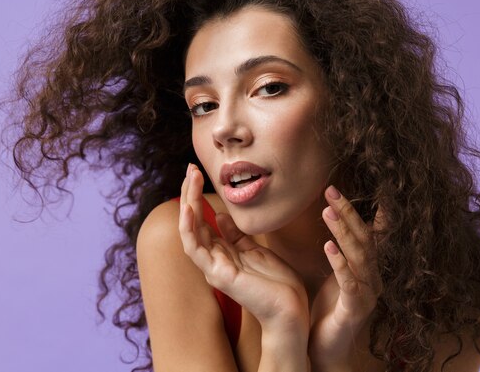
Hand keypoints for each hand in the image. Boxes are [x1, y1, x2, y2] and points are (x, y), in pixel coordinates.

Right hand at [178, 164, 309, 333]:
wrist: (291, 311)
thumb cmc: (278, 285)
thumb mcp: (256, 250)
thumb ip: (236, 236)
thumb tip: (221, 217)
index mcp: (223, 253)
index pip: (202, 220)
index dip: (198, 196)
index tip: (198, 173)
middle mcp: (213, 260)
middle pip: (193, 222)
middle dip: (191, 194)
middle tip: (190, 168)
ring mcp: (213, 268)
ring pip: (190, 232)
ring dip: (188, 203)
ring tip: (190, 179)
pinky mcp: (218, 275)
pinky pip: (196, 249)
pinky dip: (189, 228)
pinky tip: (189, 208)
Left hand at [309, 186, 384, 370]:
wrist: (325, 350)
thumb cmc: (328, 311)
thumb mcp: (335, 275)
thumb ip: (341, 250)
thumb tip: (337, 222)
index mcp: (368, 269)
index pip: (374, 234)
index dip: (375, 210)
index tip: (375, 185)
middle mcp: (374, 279)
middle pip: (365, 239)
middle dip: (349, 212)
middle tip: (331, 190)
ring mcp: (367, 294)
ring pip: (359, 256)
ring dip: (343, 231)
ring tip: (327, 210)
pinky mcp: (355, 309)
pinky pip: (349, 282)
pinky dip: (340, 263)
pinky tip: (328, 246)